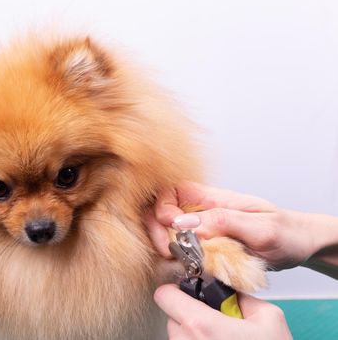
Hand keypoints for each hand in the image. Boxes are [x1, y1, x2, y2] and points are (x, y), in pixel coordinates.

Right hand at [146, 182, 334, 270]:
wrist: (299, 246)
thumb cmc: (285, 231)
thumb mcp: (260, 227)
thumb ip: (223, 221)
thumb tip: (183, 222)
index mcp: (212, 197)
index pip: (170, 190)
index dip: (162, 207)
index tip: (171, 227)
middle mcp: (201, 211)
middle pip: (160, 210)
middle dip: (156, 229)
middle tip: (167, 250)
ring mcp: (201, 229)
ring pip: (165, 230)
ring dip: (163, 245)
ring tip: (177, 259)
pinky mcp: (203, 246)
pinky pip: (179, 247)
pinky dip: (175, 257)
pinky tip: (184, 266)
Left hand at [154, 284, 291, 339]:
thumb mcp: (269, 319)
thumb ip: (242, 296)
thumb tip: (227, 289)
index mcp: (201, 325)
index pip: (164, 295)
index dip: (176, 291)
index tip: (190, 293)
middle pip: (172, 318)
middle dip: (189, 315)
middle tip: (216, 323)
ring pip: (177, 337)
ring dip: (193, 335)